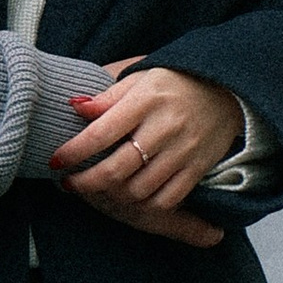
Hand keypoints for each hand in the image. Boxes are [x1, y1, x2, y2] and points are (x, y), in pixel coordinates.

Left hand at [48, 63, 243, 244]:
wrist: (227, 88)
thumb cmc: (175, 82)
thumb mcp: (140, 78)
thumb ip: (107, 96)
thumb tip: (73, 107)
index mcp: (146, 100)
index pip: (101, 133)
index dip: (74, 152)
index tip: (55, 161)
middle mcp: (165, 127)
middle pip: (117, 169)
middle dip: (86, 183)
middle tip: (69, 184)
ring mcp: (183, 150)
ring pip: (139, 189)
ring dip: (112, 196)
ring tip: (96, 190)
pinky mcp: (198, 167)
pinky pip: (167, 199)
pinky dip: (143, 204)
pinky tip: (129, 197)